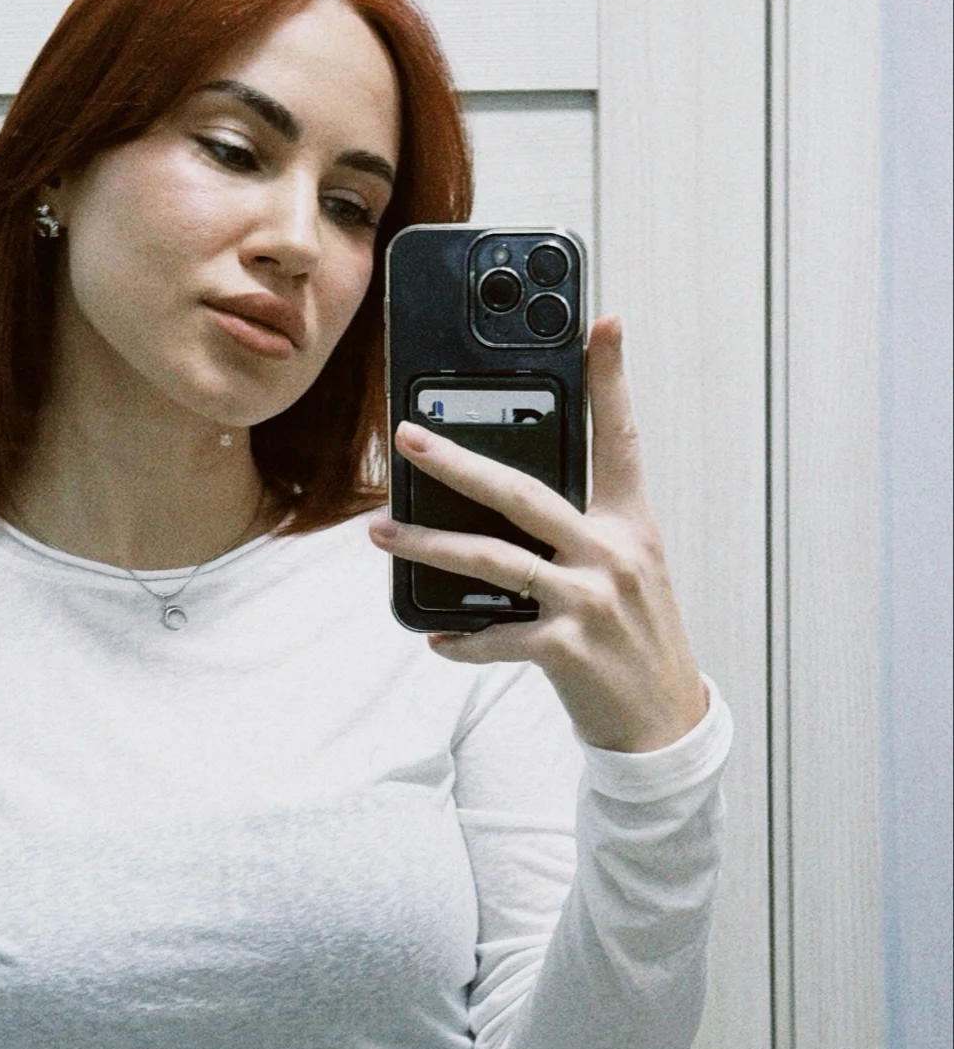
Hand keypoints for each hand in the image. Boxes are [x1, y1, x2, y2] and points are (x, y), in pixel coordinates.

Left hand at [369, 316, 707, 752]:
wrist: (666, 725)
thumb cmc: (636, 639)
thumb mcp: (626, 573)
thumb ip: (579, 533)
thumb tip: (499, 502)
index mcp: (631, 526)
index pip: (620, 439)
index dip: (612, 379)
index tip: (602, 323)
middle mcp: (613, 554)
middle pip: (523, 493)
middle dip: (458, 461)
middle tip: (407, 436)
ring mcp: (590, 602)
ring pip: (493, 560)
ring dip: (429, 545)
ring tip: (383, 533)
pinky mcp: (567, 650)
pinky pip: (496, 636)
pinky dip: (461, 638)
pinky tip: (435, 636)